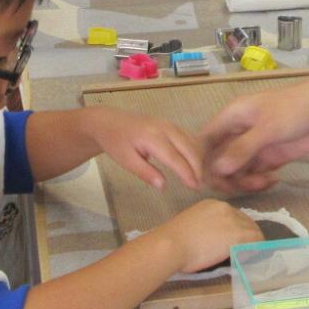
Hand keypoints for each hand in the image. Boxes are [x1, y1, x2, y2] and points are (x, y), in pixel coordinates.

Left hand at [83, 106, 203, 190]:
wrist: (108, 121)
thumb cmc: (115, 142)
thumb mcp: (126, 161)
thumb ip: (145, 173)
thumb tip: (163, 186)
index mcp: (152, 137)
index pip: (176, 158)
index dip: (187, 173)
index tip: (195, 187)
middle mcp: (165, 128)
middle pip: (189, 148)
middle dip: (197, 167)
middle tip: (200, 186)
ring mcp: (169, 124)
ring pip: (191, 142)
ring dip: (198, 159)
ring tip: (199, 177)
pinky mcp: (170, 124)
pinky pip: (187, 137)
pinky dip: (194, 151)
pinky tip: (194, 164)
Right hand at [160, 200, 263, 273]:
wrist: (171, 245)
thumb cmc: (172, 240)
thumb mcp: (190, 227)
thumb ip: (204, 229)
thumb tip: (210, 240)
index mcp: (212, 205)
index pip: (233, 215)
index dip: (236, 229)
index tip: (234, 241)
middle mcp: (225, 208)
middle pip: (246, 222)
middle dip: (247, 236)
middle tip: (244, 250)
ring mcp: (233, 221)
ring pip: (253, 232)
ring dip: (252, 244)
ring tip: (247, 256)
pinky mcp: (239, 235)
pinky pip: (256, 242)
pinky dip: (255, 250)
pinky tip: (249, 258)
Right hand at [202, 78, 308, 193]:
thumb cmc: (296, 109)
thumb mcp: (267, 128)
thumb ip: (242, 149)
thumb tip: (217, 169)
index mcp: (232, 118)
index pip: (205, 142)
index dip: (202, 162)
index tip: (209, 180)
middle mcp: (239, 132)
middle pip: (219, 161)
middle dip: (226, 176)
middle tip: (241, 186)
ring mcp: (255, 146)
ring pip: (236, 170)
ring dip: (244, 181)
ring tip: (263, 182)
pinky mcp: (271, 157)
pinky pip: (255, 174)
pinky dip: (259, 181)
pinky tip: (273, 180)